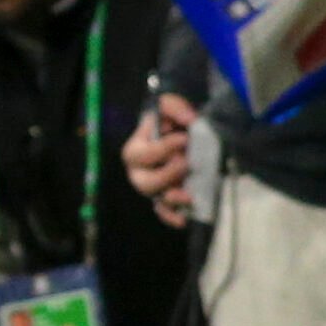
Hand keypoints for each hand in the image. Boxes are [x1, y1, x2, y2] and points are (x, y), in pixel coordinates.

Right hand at [126, 95, 195, 227]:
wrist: (181, 132)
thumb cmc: (170, 120)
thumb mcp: (169, 106)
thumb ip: (174, 107)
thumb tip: (189, 120)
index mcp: (136, 149)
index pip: (143, 154)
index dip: (162, 148)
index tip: (184, 139)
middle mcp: (140, 171)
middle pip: (144, 182)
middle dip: (165, 175)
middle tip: (185, 163)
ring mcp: (153, 186)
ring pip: (156, 197)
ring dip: (171, 197)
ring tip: (188, 195)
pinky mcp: (166, 196)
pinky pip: (164, 211)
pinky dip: (172, 216)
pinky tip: (183, 219)